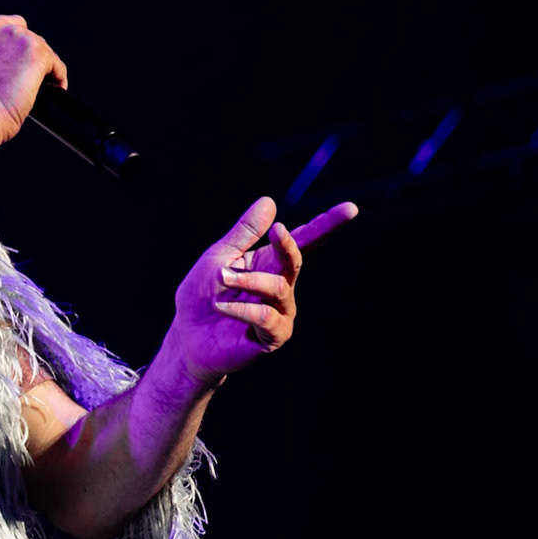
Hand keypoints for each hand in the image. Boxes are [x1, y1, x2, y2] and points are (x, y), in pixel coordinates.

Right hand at [0, 14, 65, 138]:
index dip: (12, 46)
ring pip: (43, 50)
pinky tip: (52, 91)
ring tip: (37, 87)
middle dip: (27, 56)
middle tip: (24, 78)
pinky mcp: (38, 54)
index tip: (12, 63)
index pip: (7, 26)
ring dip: (42, 67)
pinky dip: (57, 78)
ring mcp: (19, 38)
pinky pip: (57, 65)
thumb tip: (3, 58)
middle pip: (27, 35)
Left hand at [166, 196, 357, 387]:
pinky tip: (221, 306)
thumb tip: (269, 200)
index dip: (327, 224)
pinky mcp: (274, 337)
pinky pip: (266, 317)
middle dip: (289, 244)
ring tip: (221, 278)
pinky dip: (242, 309)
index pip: (303, 240)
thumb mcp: (219, 258)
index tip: (350, 208)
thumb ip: (245, 233)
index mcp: (270, 262)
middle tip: (277, 231)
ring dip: (248, 280)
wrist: (187, 337)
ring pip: (278, 288)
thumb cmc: (202, 295)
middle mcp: (282, 286)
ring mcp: (282, 312)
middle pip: (296, 261)